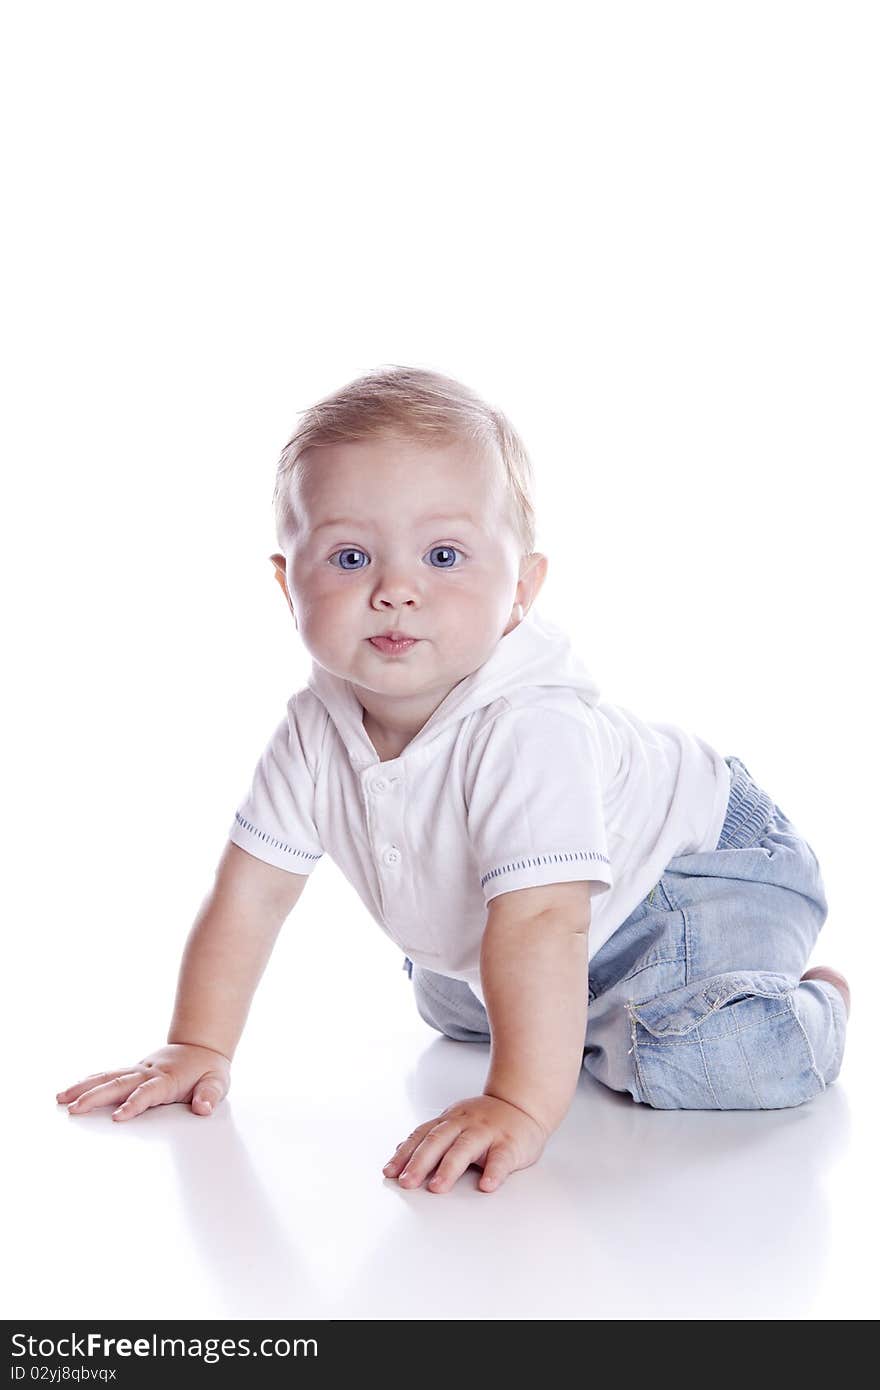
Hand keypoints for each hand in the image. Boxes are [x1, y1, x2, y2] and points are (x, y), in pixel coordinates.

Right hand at [56, 1043, 230, 1121]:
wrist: (201, 1046)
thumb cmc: (208, 1068)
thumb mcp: (218, 1082)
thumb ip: (211, 1095)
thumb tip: (203, 1108)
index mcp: (167, 1078)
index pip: (147, 1092)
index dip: (134, 1103)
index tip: (118, 1117)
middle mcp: (147, 1072)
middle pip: (118, 1083)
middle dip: (95, 1097)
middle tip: (74, 1110)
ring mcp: (137, 1070)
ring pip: (106, 1077)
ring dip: (83, 1087)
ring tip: (61, 1098)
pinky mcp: (131, 1071)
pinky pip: (106, 1075)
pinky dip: (87, 1081)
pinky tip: (70, 1090)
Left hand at [382, 1094, 547, 1193]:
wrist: (524, 1103)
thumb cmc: (487, 1120)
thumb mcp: (455, 1122)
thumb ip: (432, 1136)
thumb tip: (401, 1151)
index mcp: (449, 1120)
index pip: (422, 1136)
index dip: (405, 1154)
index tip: (390, 1172)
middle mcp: (465, 1124)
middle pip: (438, 1141)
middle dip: (420, 1162)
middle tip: (407, 1183)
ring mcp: (487, 1132)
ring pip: (465, 1148)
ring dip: (449, 1167)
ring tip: (438, 1187)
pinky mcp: (510, 1143)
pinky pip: (501, 1158)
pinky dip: (494, 1171)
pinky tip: (487, 1185)